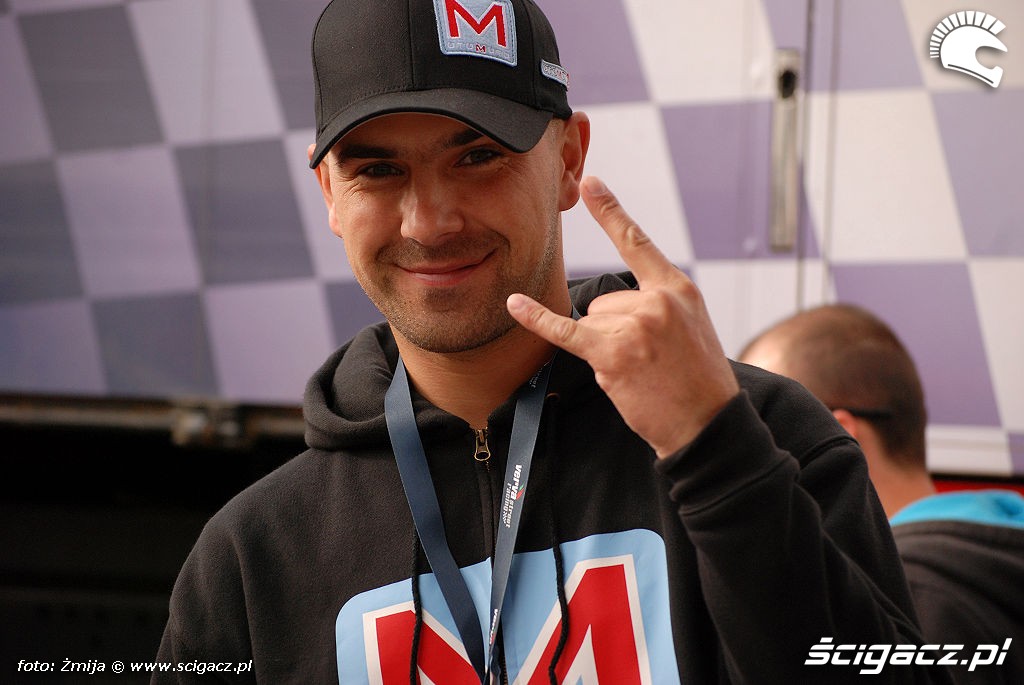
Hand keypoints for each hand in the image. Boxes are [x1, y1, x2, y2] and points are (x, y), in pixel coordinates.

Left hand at [507, 176, 739, 457]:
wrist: (708, 423)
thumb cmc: (699, 381)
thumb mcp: (693, 327)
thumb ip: (659, 305)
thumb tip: (613, 307)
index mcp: (678, 289)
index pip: (637, 242)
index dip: (611, 211)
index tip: (590, 183)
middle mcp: (656, 301)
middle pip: (604, 300)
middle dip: (615, 330)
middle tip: (648, 359)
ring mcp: (634, 326)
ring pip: (592, 322)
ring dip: (605, 349)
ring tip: (640, 371)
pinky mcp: (613, 354)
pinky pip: (566, 332)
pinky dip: (538, 320)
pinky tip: (516, 305)